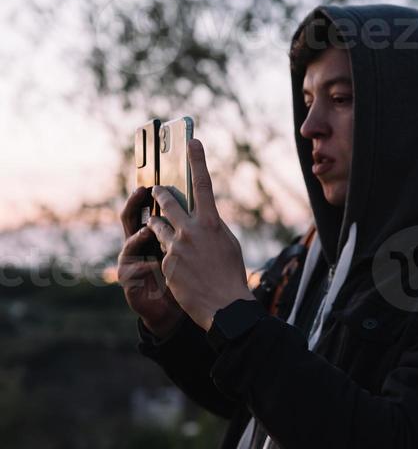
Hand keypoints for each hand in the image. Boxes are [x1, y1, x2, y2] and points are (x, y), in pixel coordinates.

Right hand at [117, 186, 184, 336]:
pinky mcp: (129, 283)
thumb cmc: (182, 278)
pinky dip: (144, 268)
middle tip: (143, 191)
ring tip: (148, 231)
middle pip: (130, 219)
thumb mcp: (189, 251)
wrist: (172, 311)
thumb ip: (189, 232)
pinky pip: (132, 272)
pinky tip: (152, 266)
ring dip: (138, 237)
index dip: (149, 194)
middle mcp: (137, 246)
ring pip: (129, 245)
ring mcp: (130, 263)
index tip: (156, 178)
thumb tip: (202, 206)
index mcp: (152, 235)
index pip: (147, 210)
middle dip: (134, 204)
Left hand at [147, 139, 255, 331]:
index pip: (203, 184)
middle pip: (167, 203)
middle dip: (160, 194)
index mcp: (212, 223)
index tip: (192, 141)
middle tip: (155, 189)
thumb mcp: (228, 245)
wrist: (223, 307)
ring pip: (158, 226)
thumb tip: (203, 218)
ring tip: (161, 228)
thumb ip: (213, 228)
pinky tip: (179, 268)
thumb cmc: (231, 276)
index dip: (197, 160)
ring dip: (158, 225)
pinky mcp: (166, 263)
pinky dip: (167, 254)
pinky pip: (162, 251)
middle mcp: (192, 230)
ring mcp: (176, 247)